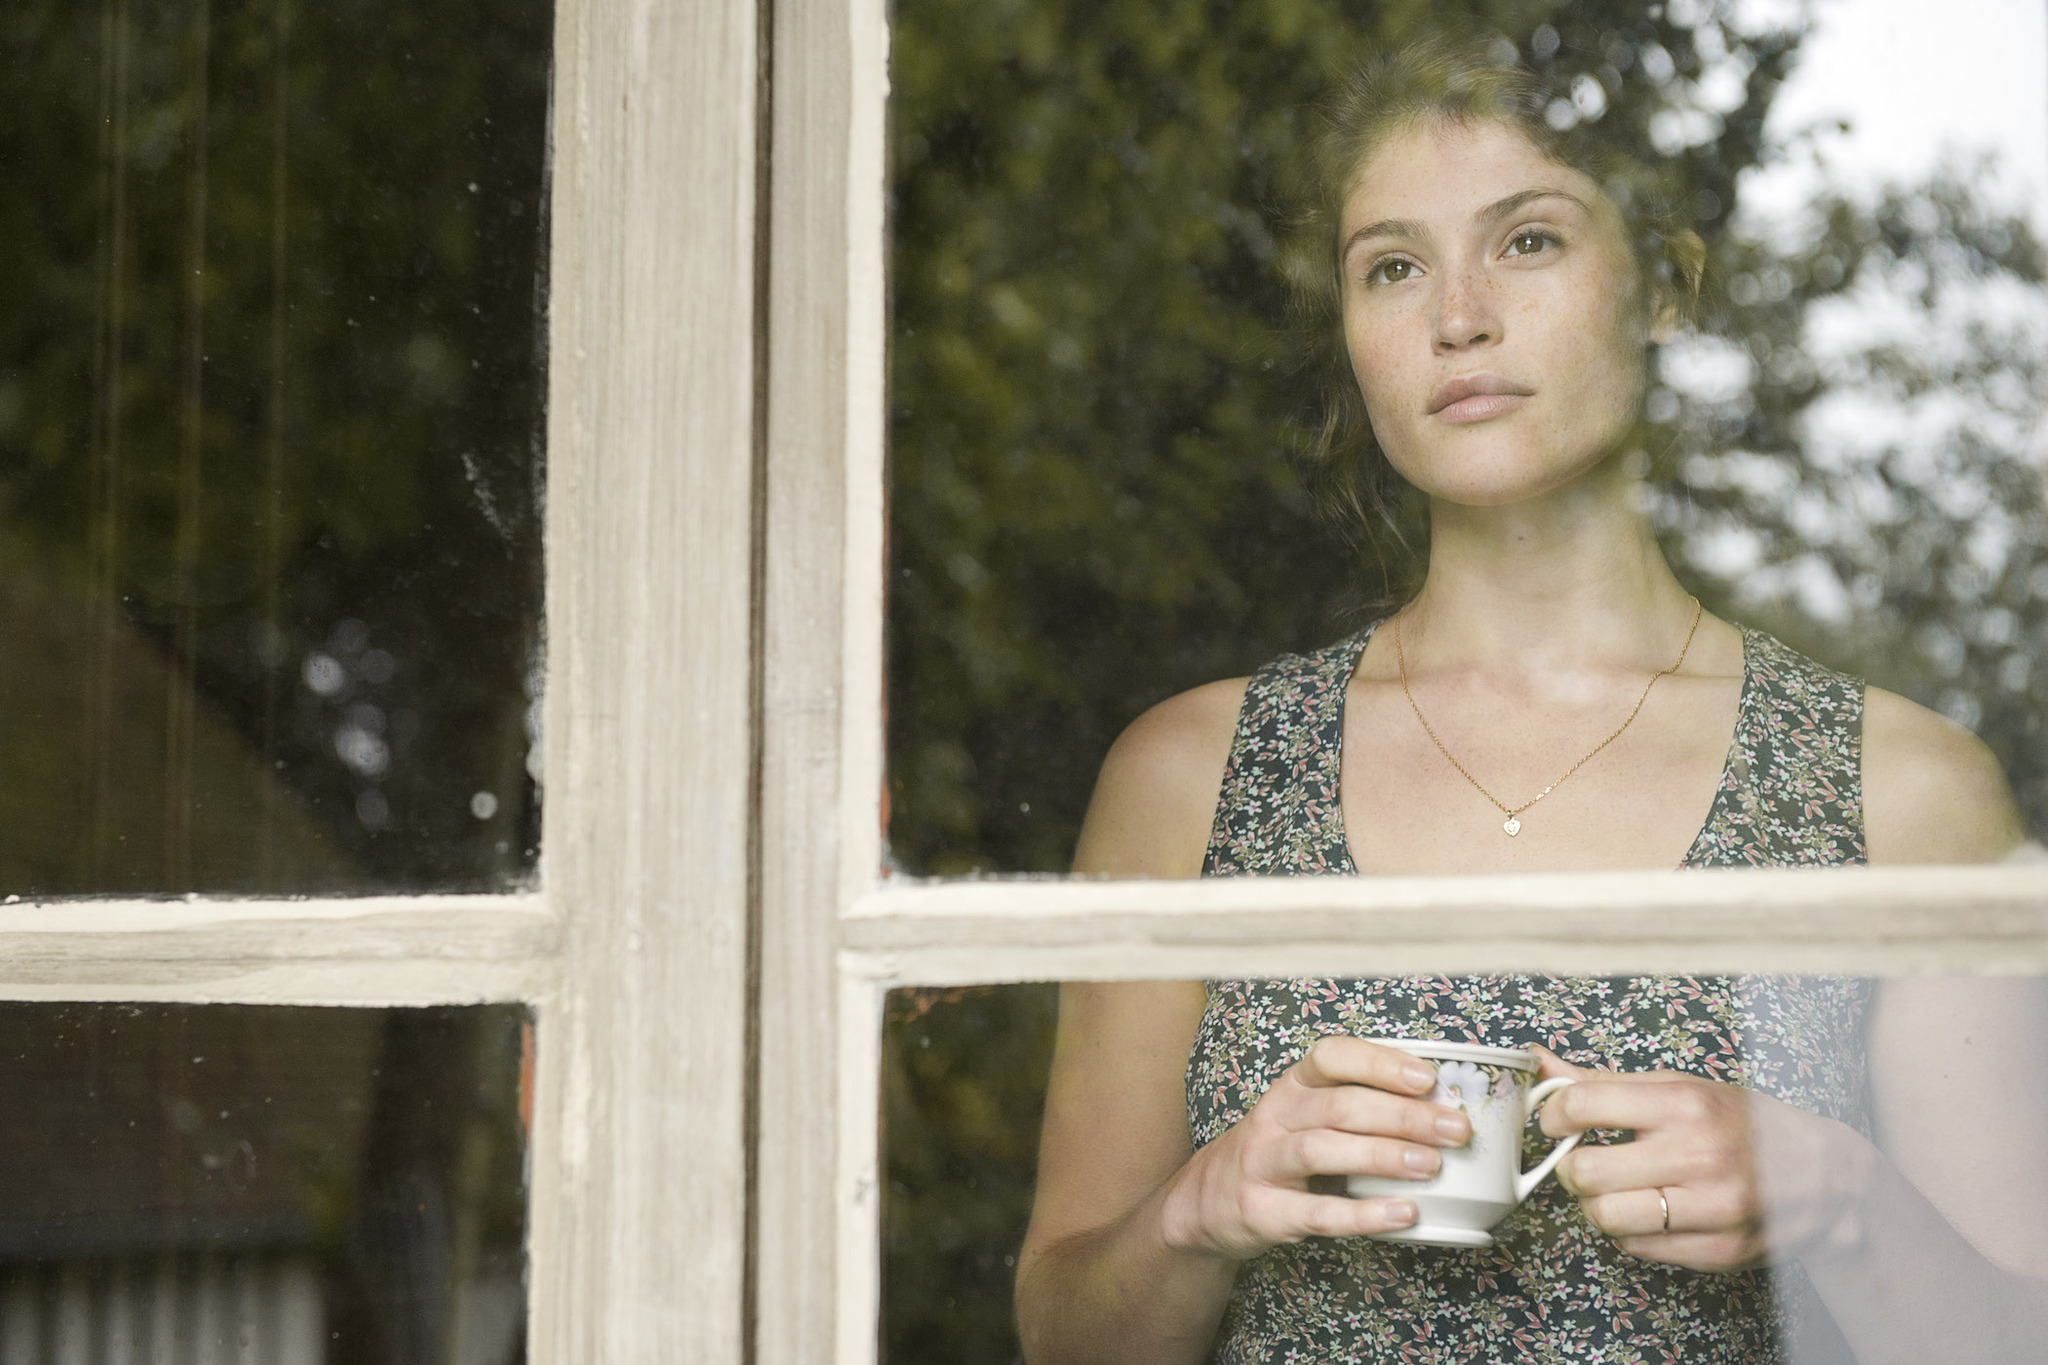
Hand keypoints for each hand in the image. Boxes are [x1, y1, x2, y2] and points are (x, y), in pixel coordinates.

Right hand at [1159, 1036, 1472, 1261]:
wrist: (1206, 1201)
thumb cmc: (1277, 1152)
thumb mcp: (1305, 1115)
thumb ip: (1358, 1107)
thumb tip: (1440, 1109)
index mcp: (1292, 1086)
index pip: (1330, 1056)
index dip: (1378, 1063)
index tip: (1426, 1077)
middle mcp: (1274, 1117)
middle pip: (1338, 1105)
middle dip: (1403, 1115)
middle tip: (1454, 1129)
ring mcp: (1263, 1162)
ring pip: (1322, 1150)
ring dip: (1382, 1155)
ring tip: (1430, 1166)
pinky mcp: (1262, 1210)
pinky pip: (1316, 1212)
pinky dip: (1363, 1214)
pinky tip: (1402, 1214)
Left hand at [1534, 1045, 1874, 1271]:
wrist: (1826, 1177)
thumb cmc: (1740, 1124)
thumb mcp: (1679, 1087)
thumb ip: (1603, 1081)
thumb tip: (1536, 1063)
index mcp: (1685, 1104)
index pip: (1583, 1105)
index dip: (1553, 1115)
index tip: (1556, 1120)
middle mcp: (1699, 1156)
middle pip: (1584, 1173)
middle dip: (1571, 1168)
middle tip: (1583, 1161)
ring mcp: (1711, 1210)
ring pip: (1604, 1218)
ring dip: (1596, 1205)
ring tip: (1616, 1189)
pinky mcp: (1717, 1252)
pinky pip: (1636, 1248)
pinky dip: (1630, 1232)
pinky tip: (1651, 1212)